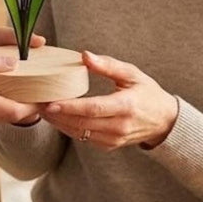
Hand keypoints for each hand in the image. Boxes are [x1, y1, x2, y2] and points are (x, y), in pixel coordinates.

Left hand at [44, 51, 177, 149]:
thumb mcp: (132, 73)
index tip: (51, 102)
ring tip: (43, 111)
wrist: (164, 121)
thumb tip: (85, 56)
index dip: (70, 107)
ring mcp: (115, 139)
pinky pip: (85, 139)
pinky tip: (59, 119)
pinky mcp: (110, 146)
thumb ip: (108, 65)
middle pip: (82, 123)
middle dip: (58, 116)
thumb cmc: (147, 92)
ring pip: (81, 134)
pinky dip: (70, 130)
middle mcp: (119, 126)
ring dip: (60, 124)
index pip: (92, 109)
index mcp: (125, 106)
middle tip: (38, 104)